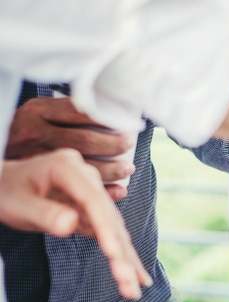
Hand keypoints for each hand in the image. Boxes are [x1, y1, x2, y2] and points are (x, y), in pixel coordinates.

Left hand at [0, 149, 152, 298]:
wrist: (5, 184)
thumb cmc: (7, 191)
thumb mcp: (17, 203)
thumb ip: (44, 213)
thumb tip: (70, 225)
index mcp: (68, 167)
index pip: (94, 200)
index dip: (106, 227)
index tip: (113, 253)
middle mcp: (86, 177)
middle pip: (110, 217)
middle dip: (121, 251)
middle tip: (128, 282)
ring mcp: (92, 194)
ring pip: (115, 228)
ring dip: (125, 258)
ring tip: (135, 287)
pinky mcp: (92, 210)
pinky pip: (109, 233)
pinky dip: (121, 255)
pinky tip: (134, 274)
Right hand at [8, 97, 134, 199]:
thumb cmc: (28, 129)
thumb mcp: (40, 112)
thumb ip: (67, 112)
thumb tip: (113, 112)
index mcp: (38, 111)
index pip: (79, 112)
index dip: (106, 119)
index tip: (126, 123)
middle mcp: (35, 133)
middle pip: (84, 140)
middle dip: (112, 145)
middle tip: (128, 145)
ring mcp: (35, 158)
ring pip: (82, 166)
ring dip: (111, 169)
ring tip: (127, 169)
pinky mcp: (38, 180)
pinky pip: (76, 189)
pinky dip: (103, 190)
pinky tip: (120, 190)